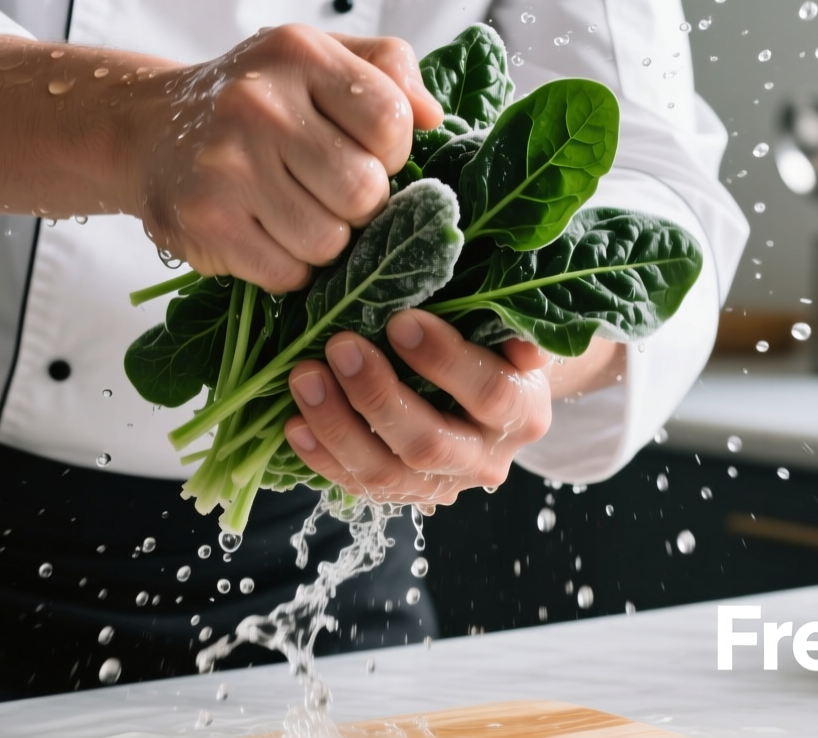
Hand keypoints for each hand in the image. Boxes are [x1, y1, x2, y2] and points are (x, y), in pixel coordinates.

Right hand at [0, 28, 438, 286]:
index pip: (391, 123)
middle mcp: (258, 104)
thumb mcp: (318, 57)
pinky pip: (286, 273)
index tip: (368, 154)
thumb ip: (388, 71)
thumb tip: (435, 119)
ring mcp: (225, 166)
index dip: (392, 154)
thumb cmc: (253, 97)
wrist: (147, 129)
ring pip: (329, 242)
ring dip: (326, 242)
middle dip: (361, 206)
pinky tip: (266, 235)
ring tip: (297, 214)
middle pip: (364, 192)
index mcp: (298, 54)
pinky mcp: (202, 222)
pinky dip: (288, 267)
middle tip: (333, 195)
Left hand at [281, 309, 620, 504]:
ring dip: (338, 425)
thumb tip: (515, 329)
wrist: (490, 394)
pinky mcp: (402, 495)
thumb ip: (507, 321)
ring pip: (386, 474)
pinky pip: (356, 486)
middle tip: (340, 346)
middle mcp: (486, 459)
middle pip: (429, 443)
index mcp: (523, 413)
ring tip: (303, 377)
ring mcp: (441, 485)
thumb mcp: (507, 327)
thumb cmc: (490, 343)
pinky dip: (321, 455)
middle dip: (378, 395)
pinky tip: (294, 422)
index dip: (446, 361)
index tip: (400, 321)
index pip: (490, 394)